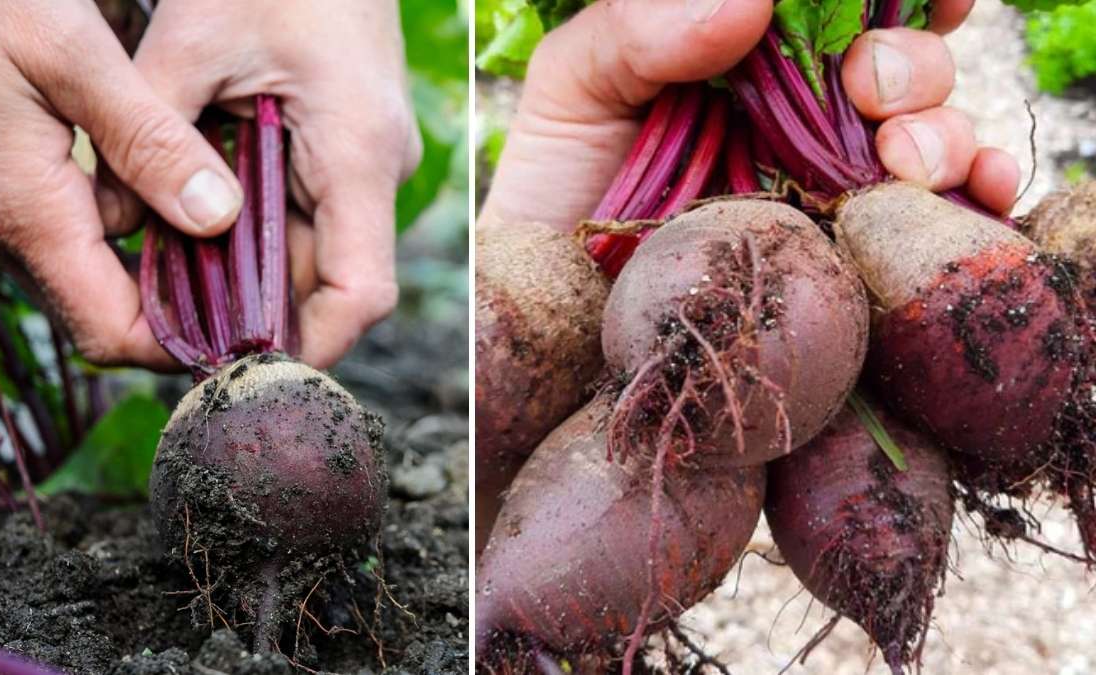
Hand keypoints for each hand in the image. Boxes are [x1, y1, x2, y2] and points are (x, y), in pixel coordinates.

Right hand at [0, 0, 243, 368]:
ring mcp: (1, 210)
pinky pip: (72, 238)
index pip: (110, 333)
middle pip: (105, 317)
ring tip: (229, 242)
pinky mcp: (2, 183)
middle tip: (252, 283)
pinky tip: (175, 197)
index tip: (245, 322)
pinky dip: (129, 236)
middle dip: (180, 317)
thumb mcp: (72, 53)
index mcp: (29, 214)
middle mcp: (8, 229)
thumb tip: (217, 216)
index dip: (180, 345)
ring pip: (90, 279)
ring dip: (158, 275)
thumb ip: (147, 139)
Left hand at [121, 0, 421, 368]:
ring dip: (253, 275)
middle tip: (180, 328)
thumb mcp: (189, 40)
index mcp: (355, 152)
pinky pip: (308, 220)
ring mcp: (364, 166)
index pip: (361, 293)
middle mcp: (374, 172)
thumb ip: (145, 136)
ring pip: (315, 255)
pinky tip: (203, 232)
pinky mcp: (346, 156)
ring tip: (180, 281)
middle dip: (258, 314)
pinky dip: (257, 236)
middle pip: (327, 283)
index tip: (244, 370)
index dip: (309, 347)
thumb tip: (109, 227)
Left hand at [479, 0, 1018, 231]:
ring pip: (934, 136)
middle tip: (870, 89)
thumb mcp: (577, 87)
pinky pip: (946, 222)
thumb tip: (752, 0)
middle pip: (901, 66)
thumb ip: (640, 30)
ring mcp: (835, 192)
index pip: (841, 13)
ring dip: (942, 132)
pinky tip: (975, 194)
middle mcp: (807, 122)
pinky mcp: (852, 262)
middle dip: (908, 65)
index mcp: (753, 64)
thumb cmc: (559, 188)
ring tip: (906, 159)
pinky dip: (983, 198)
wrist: (555, 308)